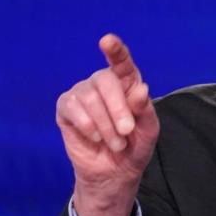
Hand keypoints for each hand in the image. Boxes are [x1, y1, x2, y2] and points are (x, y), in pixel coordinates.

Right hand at [56, 34, 159, 215]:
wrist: (114, 174)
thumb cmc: (134, 148)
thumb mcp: (148, 132)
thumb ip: (145, 110)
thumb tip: (140, 88)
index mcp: (127, 83)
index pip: (121, 62)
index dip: (115, 50)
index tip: (107, 41)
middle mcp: (103, 83)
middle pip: (106, 80)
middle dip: (118, 108)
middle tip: (126, 132)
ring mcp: (82, 93)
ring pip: (89, 97)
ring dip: (105, 125)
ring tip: (114, 143)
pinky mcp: (66, 107)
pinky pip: (71, 107)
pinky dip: (86, 125)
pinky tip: (94, 137)